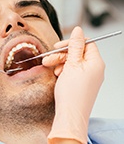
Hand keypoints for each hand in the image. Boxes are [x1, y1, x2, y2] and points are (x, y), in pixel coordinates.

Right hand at [43, 27, 104, 143]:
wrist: (70, 114)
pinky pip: (72, 71)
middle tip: (49, 58)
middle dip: (61, 54)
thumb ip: (75, 46)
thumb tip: (78, 30)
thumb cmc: (71, 93)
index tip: (58, 46)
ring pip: (73, 62)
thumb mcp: (72, 64)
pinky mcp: (82, 83)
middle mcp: (95, 69)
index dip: (71, 43)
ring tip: (49, 66)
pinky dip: (63, 70)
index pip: (86, 44)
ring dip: (59, 62)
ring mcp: (89, 77)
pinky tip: (56, 74)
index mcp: (96, 62)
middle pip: (78, 53)